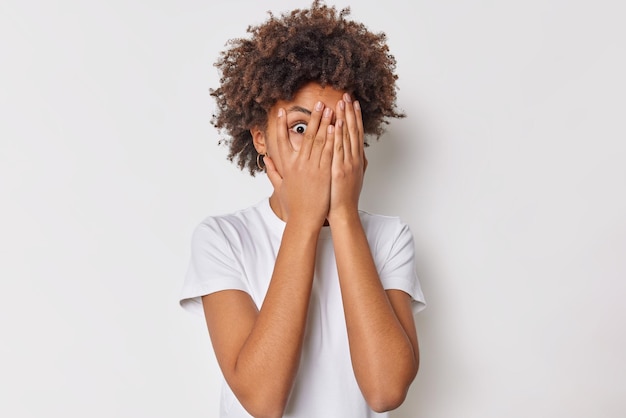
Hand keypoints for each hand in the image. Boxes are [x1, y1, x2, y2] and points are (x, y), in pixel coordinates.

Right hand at [264, 102, 334, 228]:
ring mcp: (312, 168)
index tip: (282, 111)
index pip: (281, 141)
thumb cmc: (294, 205)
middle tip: (318, 103)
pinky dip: (332, 138)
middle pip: (306, 136)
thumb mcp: (280, 187)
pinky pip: (329, 152)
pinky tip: (336, 127)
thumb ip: (273, 171)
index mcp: (288, 166)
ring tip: (330, 109)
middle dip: (312, 118)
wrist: (305, 220)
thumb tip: (266, 159)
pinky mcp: (324, 173)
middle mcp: (299, 164)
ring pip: (319, 141)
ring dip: (324, 124)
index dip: (281, 125)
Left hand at [327, 94, 366, 223]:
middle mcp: (354, 159)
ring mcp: (348, 164)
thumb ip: (355, 163)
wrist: (343, 212)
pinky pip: (338, 150)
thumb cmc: (343, 197)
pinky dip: (338, 136)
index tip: (353, 103)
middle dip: (351, 112)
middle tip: (348, 95)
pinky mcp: (340, 171)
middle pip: (354, 131)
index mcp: (356, 159)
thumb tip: (360, 153)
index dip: (355, 117)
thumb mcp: (353, 177)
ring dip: (345, 119)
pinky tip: (337, 123)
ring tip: (343, 103)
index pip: (357, 133)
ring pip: (347, 137)